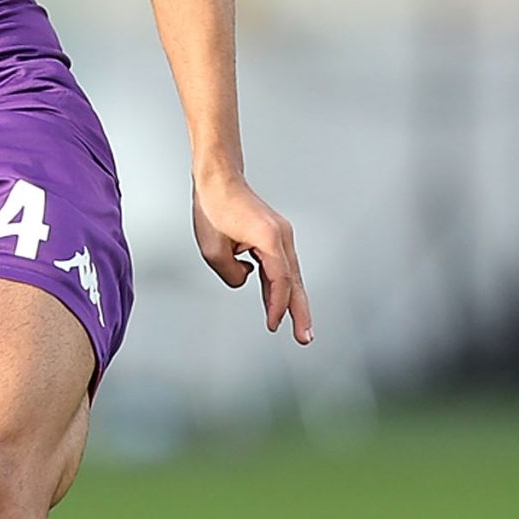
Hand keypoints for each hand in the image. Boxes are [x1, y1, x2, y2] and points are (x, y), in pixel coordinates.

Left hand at [193, 174, 312, 342]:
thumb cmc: (215, 208)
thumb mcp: (213, 250)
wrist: (219, 180)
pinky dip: (281, 286)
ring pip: (291, 276)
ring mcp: (281, 236)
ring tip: (300, 327)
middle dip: (301, 312)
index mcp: (269, 238)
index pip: (279, 281)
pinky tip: (279, 303)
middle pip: (295, 282)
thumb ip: (232, 274)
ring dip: (294, 302)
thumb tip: (246, 279)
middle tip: (305, 337)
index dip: (277, 306)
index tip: (272, 325)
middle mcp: (281, 236)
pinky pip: (282, 267)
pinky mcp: (275, 237)